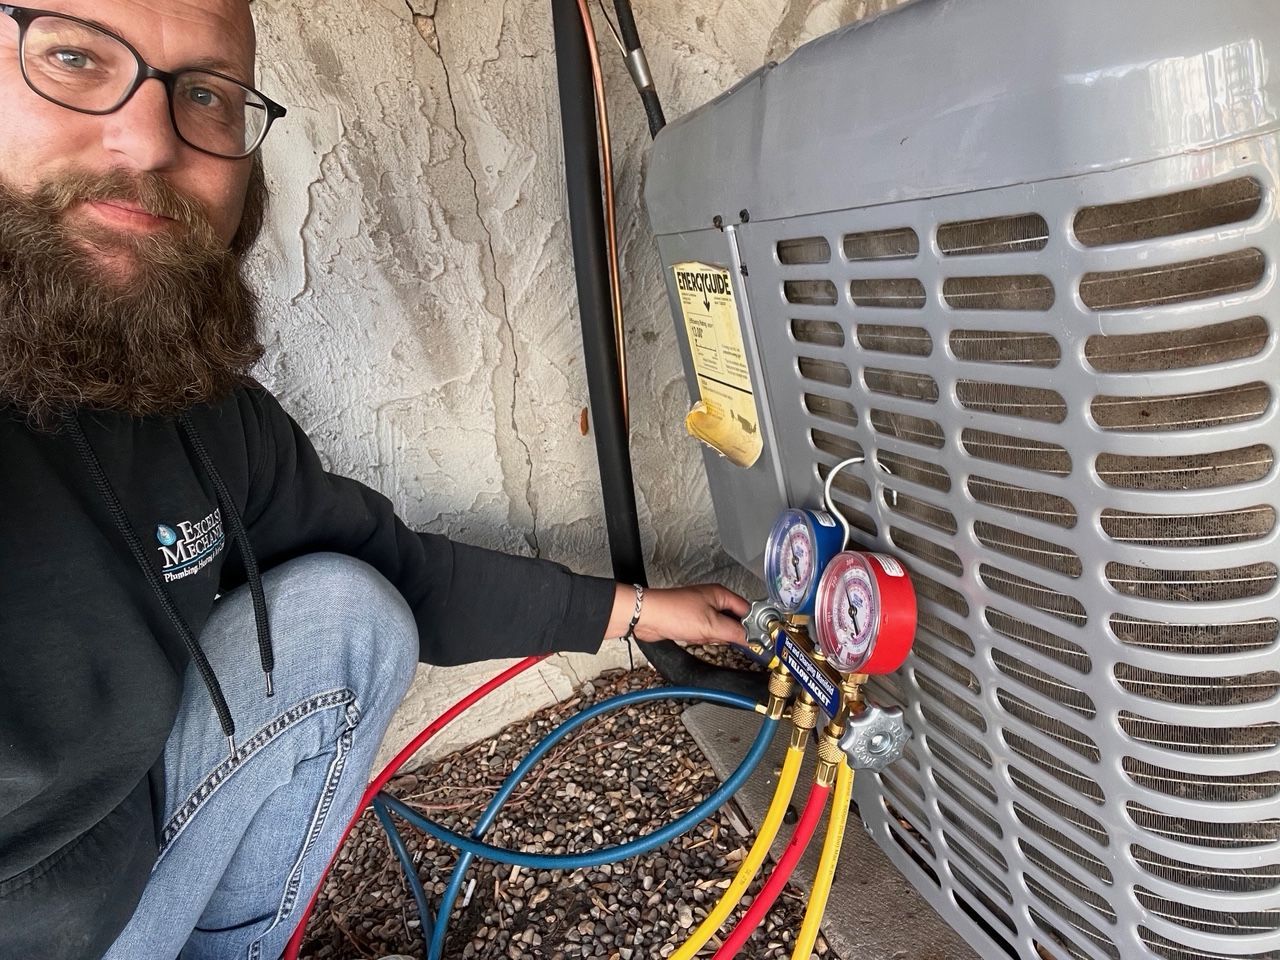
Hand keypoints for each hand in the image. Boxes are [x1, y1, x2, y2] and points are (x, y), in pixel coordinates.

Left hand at [607, 583, 749, 646]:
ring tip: (700, 634)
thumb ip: (736, 632)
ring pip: (719, 629)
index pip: (747, 610)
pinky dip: (702, 638)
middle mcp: (712, 600)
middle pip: (734, 621)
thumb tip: (754, 639)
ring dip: (712, 637)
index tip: (759, 639)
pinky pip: (706, 632)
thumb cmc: (674, 612)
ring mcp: (702, 610)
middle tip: (719, 636)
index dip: (754, 624)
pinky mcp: (691, 620)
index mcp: (721, 594)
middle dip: (727, 633)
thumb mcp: (712, 626)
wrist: (647, 617)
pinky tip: (693, 637)